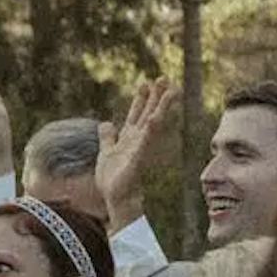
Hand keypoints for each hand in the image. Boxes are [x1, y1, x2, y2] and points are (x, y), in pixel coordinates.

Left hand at [98, 79, 171, 232]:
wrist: (115, 198)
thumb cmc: (113, 179)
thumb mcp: (106, 152)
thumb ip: (107, 137)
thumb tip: (105, 123)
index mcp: (129, 138)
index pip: (136, 113)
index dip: (141, 99)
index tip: (146, 83)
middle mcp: (137, 141)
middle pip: (148, 114)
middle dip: (156, 97)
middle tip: (165, 78)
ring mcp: (139, 149)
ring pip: (152, 124)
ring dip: (161, 108)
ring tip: (171, 92)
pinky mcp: (137, 160)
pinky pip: (145, 143)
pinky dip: (150, 131)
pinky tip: (155, 118)